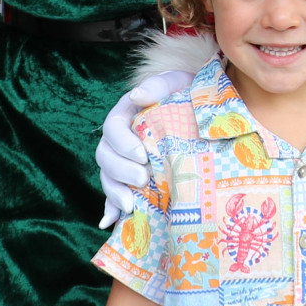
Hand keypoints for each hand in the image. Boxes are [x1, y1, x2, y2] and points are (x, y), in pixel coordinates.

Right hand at [96, 69, 192, 227]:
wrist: (200, 110)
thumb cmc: (186, 93)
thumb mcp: (175, 82)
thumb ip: (156, 85)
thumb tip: (136, 96)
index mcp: (125, 114)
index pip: (112, 128)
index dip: (123, 143)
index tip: (142, 155)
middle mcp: (119, 140)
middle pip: (105, 157)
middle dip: (121, 171)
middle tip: (144, 179)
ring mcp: (124, 161)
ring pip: (107, 177)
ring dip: (115, 192)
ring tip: (131, 205)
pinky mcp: (132, 180)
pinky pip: (115, 196)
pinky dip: (111, 210)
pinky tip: (111, 223)